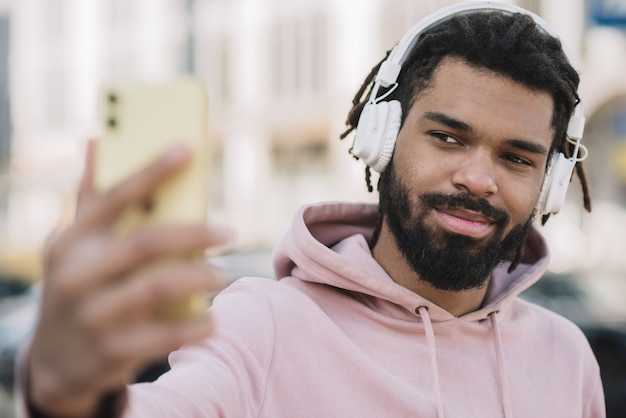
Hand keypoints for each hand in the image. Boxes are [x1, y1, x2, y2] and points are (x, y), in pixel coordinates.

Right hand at [27, 142, 230, 416]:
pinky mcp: (111, 352)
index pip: (113, 198)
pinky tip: (212, 319)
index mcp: (70, 241)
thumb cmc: (78, 285)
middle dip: (194, 234)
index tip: (187, 149)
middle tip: (228, 233)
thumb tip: (98, 138)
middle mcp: (76, 276)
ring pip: (158, 288)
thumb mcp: (74, 245)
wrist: (56, 361)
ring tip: (222, 274)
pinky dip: (196, 326)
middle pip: (145, 243)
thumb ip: (91, 197)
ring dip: (200, 278)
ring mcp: (92, 316)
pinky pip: (165, 335)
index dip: (150, 170)